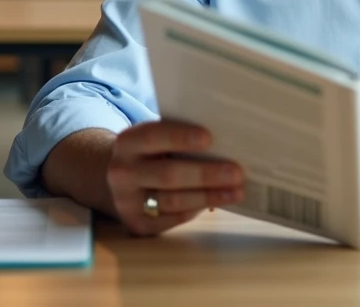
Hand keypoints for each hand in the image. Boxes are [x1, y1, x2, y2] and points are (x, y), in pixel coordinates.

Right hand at [105, 119, 243, 235]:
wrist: (125, 180)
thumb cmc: (155, 152)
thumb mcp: (158, 138)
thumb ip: (181, 137)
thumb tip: (226, 142)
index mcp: (128, 142)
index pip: (154, 137)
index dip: (181, 137)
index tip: (209, 138)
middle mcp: (122, 172)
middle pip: (168, 174)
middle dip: (206, 174)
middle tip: (237, 173)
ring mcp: (126, 201)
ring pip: (173, 200)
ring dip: (208, 196)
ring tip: (236, 191)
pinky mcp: (137, 223)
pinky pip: (173, 218)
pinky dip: (197, 209)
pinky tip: (218, 201)